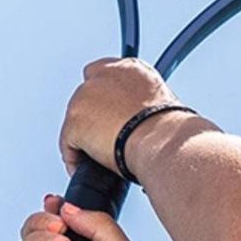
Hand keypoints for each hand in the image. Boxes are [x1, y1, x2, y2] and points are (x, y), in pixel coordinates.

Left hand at [58, 57, 178, 175]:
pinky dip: (76, 159)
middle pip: (86, 98)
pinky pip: (68, 145)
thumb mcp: (161, 109)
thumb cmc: (172, 132)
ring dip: (85, 139)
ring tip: (98, 160)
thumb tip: (143, 126)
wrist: (164, 141)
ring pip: (76, 122)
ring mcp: (86, 97)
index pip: (105, 74)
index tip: (110, 116)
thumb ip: (145, 109)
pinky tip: (87, 171)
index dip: (106, 98)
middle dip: (93, 119)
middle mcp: (105, 75)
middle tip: (106, 142)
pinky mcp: (75, 121)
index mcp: (131, 69)